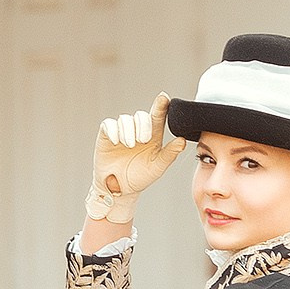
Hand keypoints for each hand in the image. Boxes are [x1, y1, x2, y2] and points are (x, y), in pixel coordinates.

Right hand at [87, 92, 184, 224]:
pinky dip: (114, 131)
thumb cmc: (140, 178)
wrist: (119, 190)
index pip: (158, 116)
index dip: (161, 105)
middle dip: (143, 125)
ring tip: (129, 145)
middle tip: (144, 140)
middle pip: (141, 116)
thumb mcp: (157, 167)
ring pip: (125, 119)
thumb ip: (170, 154)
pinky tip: (117, 142)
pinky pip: (109, 125)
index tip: (164, 98)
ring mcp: (122, 132)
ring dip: (129, 130)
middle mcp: (137, 131)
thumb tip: (182, 140)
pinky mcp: (107, 135)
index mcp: (153, 136)